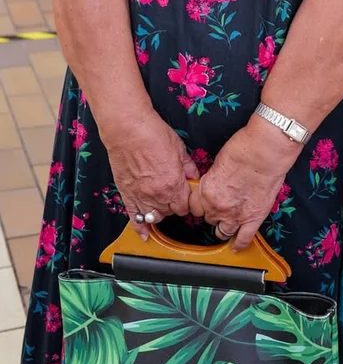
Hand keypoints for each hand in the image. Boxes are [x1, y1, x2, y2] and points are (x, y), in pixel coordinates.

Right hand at [103, 111, 199, 238]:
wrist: (128, 130)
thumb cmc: (152, 134)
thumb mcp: (179, 148)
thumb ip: (188, 167)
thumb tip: (194, 176)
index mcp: (174, 184)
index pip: (185, 206)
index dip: (187, 201)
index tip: (186, 195)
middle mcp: (158, 194)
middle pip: (171, 212)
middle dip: (174, 205)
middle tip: (173, 194)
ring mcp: (141, 196)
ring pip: (155, 216)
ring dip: (160, 212)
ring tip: (161, 202)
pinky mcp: (127, 195)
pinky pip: (134, 218)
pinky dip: (140, 227)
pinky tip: (144, 233)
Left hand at [189, 120, 297, 251]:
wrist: (265, 151)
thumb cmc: (244, 149)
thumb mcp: (218, 162)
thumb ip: (213, 180)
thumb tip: (214, 185)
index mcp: (207, 191)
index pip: (195, 208)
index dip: (200, 205)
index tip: (203, 203)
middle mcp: (218, 206)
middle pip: (209, 219)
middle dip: (214, 212)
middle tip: (221, 204)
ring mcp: (236, 215)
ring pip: (222, 232)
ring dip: (224, 227)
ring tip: (228, 221)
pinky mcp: (253, 218)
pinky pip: (244, 239)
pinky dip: (240, 244)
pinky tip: (237, 246)